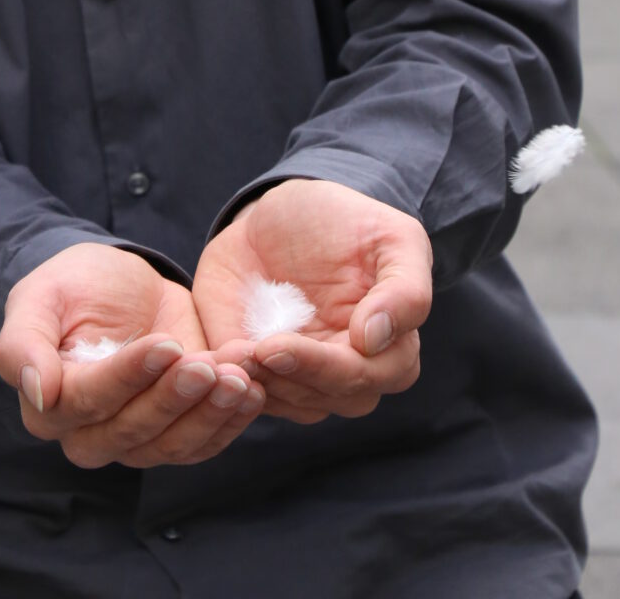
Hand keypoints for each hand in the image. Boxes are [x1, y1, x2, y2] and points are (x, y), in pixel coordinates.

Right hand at [0, 242, 263, 468]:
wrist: (114, 285)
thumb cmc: (69, 288)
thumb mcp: (39, 298)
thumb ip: (24, 343)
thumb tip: (38, 392)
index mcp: (51, 406)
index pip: (90, 402)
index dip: (128, 377)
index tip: (165, 345)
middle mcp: (91, 435)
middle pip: (135, 432)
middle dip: (174, 399)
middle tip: (209, 365)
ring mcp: (136, 439)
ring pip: (174, 445)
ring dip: (210, 415)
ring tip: (240, 379)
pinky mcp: (175, 432)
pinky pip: (203, 442)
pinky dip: (230, 420)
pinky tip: (252, 390)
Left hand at [192, 179, 430, 423]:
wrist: (278, 215)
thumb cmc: (346, 222)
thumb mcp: (391, 237)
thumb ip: (404, 288)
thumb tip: (374, 340)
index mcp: (393, 346)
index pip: (373, 375)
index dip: (331, 366)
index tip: (289, 343)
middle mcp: (352, 372)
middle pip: (333, 397)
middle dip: (294, 375)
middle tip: (258, 349)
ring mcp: (306, 377)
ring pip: (293, 404)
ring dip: (263, 383)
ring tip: (232, 354)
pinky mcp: (262, 374)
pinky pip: (253, 396)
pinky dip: (233, 383)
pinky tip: (215, 361)